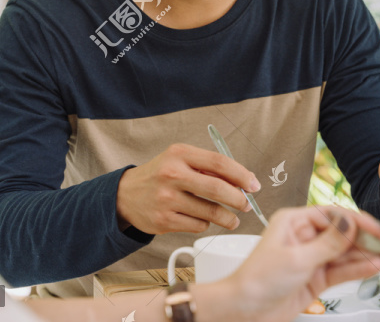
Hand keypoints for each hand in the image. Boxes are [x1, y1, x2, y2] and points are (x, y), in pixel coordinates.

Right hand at [115, 143, 258, 233]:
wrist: (126, 194)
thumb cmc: (160, 175)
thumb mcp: (180, 160)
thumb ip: (208, 167)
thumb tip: (242, 182)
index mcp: (179, 154)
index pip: (219, 162)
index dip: (241, 175)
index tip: (253, 184)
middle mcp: (172, 174)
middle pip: (217, 189)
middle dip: (239, 199)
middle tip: (246, 204)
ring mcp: (166, 199)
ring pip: (210, 212)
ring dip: (227, 218)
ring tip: (231, 219)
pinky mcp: (164, 220)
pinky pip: (198, 225)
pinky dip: (205, 223)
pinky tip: (201, 218)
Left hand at [196, 206, 379, 321]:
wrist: (245, 309)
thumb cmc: (258, 279)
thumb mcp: (297, 259)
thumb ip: (329, 243)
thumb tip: (350, 223)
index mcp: (294, 222)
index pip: (333, 215)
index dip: (358, 222)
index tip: (379, 230)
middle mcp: (304, 236)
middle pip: (344, 233)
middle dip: (370, 239)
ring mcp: (311, 257)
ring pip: (346, 253)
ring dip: (368, 255)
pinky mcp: (316, 277)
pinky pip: (342, 270)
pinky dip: (359, 268)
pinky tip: (376, 267)